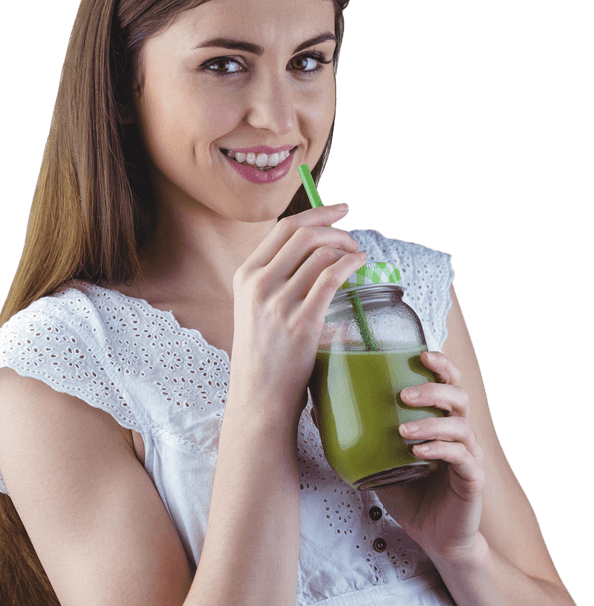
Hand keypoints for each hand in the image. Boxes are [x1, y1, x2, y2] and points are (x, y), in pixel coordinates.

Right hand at [229, 203, 365, 429]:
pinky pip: (332, 278)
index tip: (339, 209)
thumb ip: (274, 279)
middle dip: (336, 229)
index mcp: (246, 276)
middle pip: (304, 235)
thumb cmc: (263, 354)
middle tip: (353, 238)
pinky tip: (360, 265)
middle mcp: (259, 285)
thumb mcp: (254, 308)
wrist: (259, 395)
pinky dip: (351, 264)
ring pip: (321, 255)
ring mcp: (279, 303)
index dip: (316, 213)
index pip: (284, 229)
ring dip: (347, 249)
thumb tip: (312, 251)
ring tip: (358, 258)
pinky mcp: (302, 322)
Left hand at [373, 351, 484, 562]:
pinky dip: (440, 450)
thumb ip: (357, 436)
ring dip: (430, 423)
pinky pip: (461, 457)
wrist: (435, 538)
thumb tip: (318, 408)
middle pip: (459, 396)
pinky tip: (419, 452)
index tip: (421, 354)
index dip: (441, 365)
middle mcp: (460, 434)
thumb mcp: (378, 462)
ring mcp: (469, 456)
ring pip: (460, 426)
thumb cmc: (411, 496)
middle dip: (433, 389)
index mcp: (441, 423)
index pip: (449, 384)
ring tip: (403, 430)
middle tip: (403, 394)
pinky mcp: (473, 479)